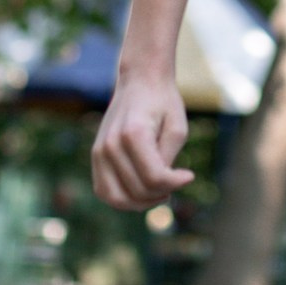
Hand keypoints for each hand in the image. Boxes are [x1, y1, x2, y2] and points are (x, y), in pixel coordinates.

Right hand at [91, 74, 193, 210]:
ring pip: (117, 198)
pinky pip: (104, 191)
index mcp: (133, 134)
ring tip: (159, 192)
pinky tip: (141, 191)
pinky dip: (122, 199)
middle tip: (175, 182)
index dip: (175, 183)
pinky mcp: (96, 156)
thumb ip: (169, 159)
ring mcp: (99, 151)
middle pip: (137, 190)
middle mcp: (111, 144)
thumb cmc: (163, 103)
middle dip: (161, 194)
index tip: (189, 175)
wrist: (139, 81)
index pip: (154, 178)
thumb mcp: (177, 128)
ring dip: (141, 203)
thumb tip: (165, 186)